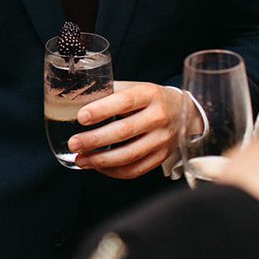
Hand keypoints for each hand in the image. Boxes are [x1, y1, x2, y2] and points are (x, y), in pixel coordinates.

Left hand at [69, 81, 187, 179]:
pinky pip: (136, 169)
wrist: (184, 113)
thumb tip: (77, 101)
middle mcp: (158, 117)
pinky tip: (99, 167)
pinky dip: (114, 171)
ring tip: (81, 160)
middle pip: (124, 131)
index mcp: (150, 94)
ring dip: (101, 160)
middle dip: (95, 140)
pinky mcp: (161, 157)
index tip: (81, 117)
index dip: (101, 110)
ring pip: (129, 155)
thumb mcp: (136, 87)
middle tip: (74, 143)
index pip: (124, 102)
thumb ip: (111, 93)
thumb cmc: (151, 99)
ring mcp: (162, 139)